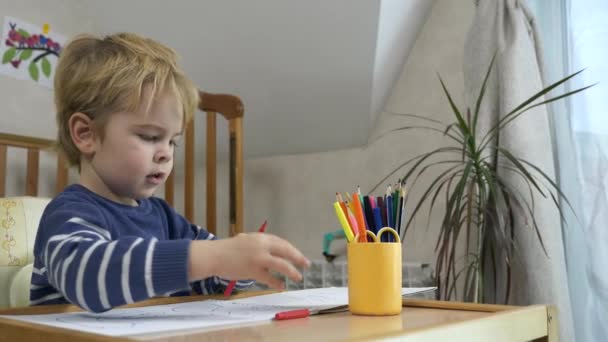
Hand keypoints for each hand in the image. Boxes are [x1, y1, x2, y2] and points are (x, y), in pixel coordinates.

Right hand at [189, 233, 310, 288]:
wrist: (213, 255)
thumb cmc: (228, 249)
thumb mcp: (246, 240)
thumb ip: (259, 244)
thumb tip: (272, 251)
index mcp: (261, 238)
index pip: (282, 242)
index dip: (292, 250)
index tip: (298, 255)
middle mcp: (262, 246)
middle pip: (286, 251)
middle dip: (298, 258)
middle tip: (306, 264)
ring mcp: (258, 258)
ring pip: (282, 265)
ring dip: (292, 271)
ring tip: (298, 277)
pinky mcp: (253, 271)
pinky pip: (269, 278)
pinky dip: (277, 283)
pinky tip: (281, 286)